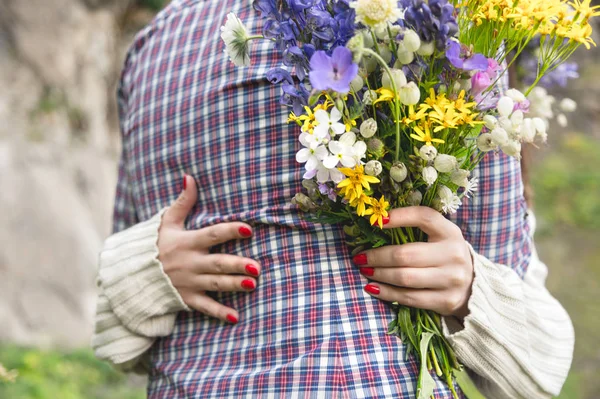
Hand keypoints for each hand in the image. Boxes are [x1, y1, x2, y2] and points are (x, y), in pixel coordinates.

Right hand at [157, 175, 259, 323]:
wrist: (132, 274)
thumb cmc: (155, 245)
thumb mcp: (167, 222)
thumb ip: (182, 202)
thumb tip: (190, 177)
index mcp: (187, 242)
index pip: (212, 235)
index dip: (230, 230)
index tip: (248, 228)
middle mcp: (189, 263)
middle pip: (217, 263)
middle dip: (236, 265)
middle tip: (257, 267)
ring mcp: (188, 282)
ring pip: (215, 284)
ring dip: (233, 285)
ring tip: (252, 285)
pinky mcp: (186, 298)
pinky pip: (204, 306)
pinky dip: (219, 313)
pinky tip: (235, 317)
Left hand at [353, 206, 473, 318]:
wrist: (474, 286)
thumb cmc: (445, 257)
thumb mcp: (440, 238)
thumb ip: (417, 230)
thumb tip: (378, 223)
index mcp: (450, 232)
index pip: (424, 217)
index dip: (400, 216)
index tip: (378, 220)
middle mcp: (453, 254)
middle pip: (406, 254)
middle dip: (377, 256)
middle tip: (359, 257)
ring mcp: (451, 279)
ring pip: (405, 278)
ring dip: (379, 274)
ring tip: (364, 271)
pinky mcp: (445, 301)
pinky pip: (408, 297)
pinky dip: (386, 293)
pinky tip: (372, 288)